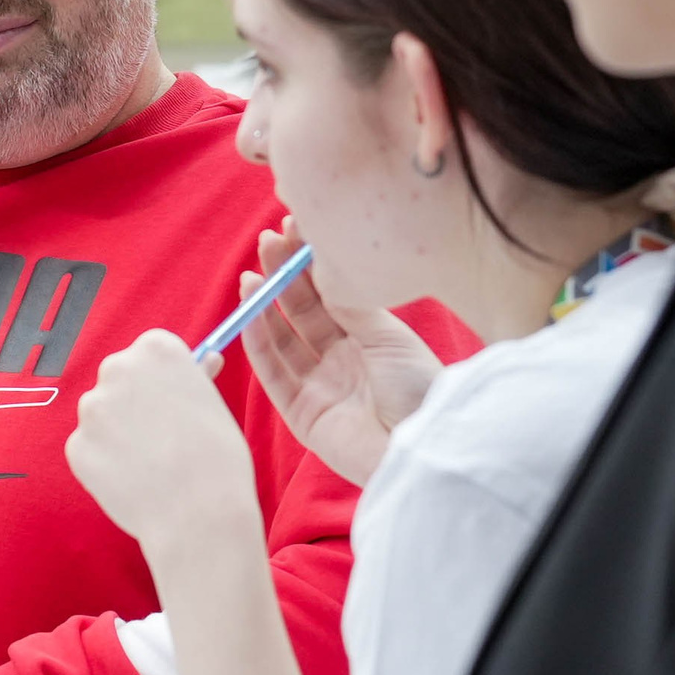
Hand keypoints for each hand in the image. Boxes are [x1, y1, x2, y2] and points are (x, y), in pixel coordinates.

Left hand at [65, 329, 261, 562]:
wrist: (198, 515)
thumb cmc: (218, 460)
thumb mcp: (214, 405)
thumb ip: (196, 380)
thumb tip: (205, 360)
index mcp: (156, 348)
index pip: (149, 353)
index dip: (162, 381)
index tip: (173, 403)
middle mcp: (117, 368)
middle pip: (119, 377)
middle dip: (133, 401)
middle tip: (161, 437)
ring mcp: (92, 408)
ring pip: (102, 416)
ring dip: (117, 433)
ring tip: (151, 464)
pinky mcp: (76, 445)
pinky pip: (89, 449)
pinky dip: (105, 463)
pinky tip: (133, 481)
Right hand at [238, 215, 444, 485]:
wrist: (425, 445)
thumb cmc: (418, 387)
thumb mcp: (387, 335)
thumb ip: (348, 304)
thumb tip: (319, 270)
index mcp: (367, 339)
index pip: (328, 295)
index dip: (308, 265)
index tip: (293, 229)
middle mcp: (341, 360)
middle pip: (301, 313)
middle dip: (282, 277)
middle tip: (266, 242)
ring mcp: (320, 386)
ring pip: (283, 341)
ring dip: (263, 308)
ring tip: (249, 275)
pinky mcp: (302, 414)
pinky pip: (274, 374)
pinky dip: (259, 345)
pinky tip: (250, 316)